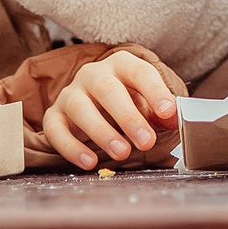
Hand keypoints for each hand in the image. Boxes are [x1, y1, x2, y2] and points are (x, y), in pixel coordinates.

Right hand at [41, 50, 178, 171]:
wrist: (90, 103)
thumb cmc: (125, 102)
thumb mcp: (146, 103)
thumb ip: (160, 112)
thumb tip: (174, 120)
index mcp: (120, 65)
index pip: (139, 72)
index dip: (155, 91)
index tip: (168, 113)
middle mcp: (92, 74)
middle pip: (107, 89)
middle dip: (128, 117)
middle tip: (146, 142)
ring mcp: (70, 94)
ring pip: (80, 108)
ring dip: (101, 132)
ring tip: (122, 153)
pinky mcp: (53, 115)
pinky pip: (56, 130)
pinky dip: (71, 147)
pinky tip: (90, 162)